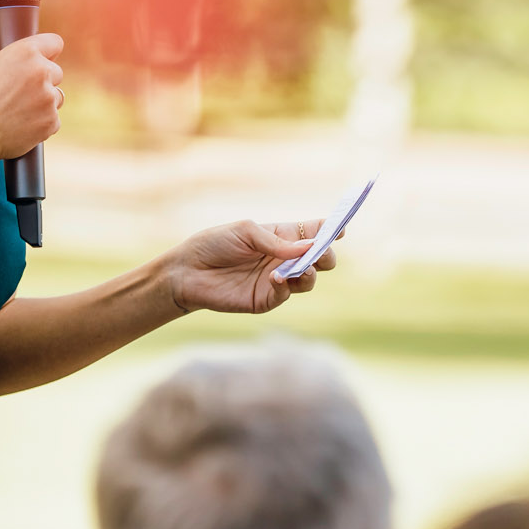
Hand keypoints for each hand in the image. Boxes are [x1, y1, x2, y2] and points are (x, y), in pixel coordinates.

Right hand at [0, 32, 64, 161]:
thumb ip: (6, 59)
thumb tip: (15, 61)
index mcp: (25, 53)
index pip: (55, 42)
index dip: (48, 51)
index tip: (45, 57)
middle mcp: (42, 72)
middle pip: (56, 72)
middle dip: (43, 80)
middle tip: (20, 91)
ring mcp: (49, 98)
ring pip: (56, 96)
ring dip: (43, 101)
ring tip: (17, 110)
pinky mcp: (52, 121)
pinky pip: (53, 118)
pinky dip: (41, 121)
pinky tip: (20, 123)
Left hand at [164, 218, 338, 315]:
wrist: (187, 271)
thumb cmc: (214, 244)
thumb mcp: (245, 232)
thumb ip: (276, 241)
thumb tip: (309, 247)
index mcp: (281, 237)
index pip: (313, 232)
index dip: (330, 230)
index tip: (341, 229)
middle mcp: (283, 259)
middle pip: (319, 258)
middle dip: (326, 255)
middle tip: (321, 253)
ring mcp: (277, 280)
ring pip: (309, 279)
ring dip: (310, 272)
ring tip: (302, 268)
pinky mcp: (266, 300)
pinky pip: (286, 295)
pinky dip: (287, 287)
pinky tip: (277, 279)